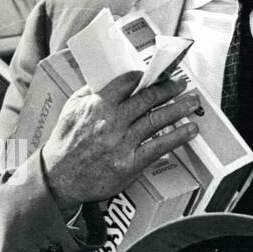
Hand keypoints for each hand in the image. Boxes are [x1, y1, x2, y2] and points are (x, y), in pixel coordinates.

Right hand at [41, 71, 198, 215]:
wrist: (59, 178)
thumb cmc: (65, 143)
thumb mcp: (71, 109)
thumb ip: (91, 92)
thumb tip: (111, 77)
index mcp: (97, 104)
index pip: (128, 83)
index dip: (146, 76)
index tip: (159, 73)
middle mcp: (111, 121)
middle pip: (147, 99)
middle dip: (168, 88)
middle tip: (181, 84)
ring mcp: (122, 143)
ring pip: (156, 120)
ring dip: (179, 109)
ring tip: (192, 102)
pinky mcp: (130, 164)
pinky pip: (159, 146)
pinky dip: (177, 137)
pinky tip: (190, 130)